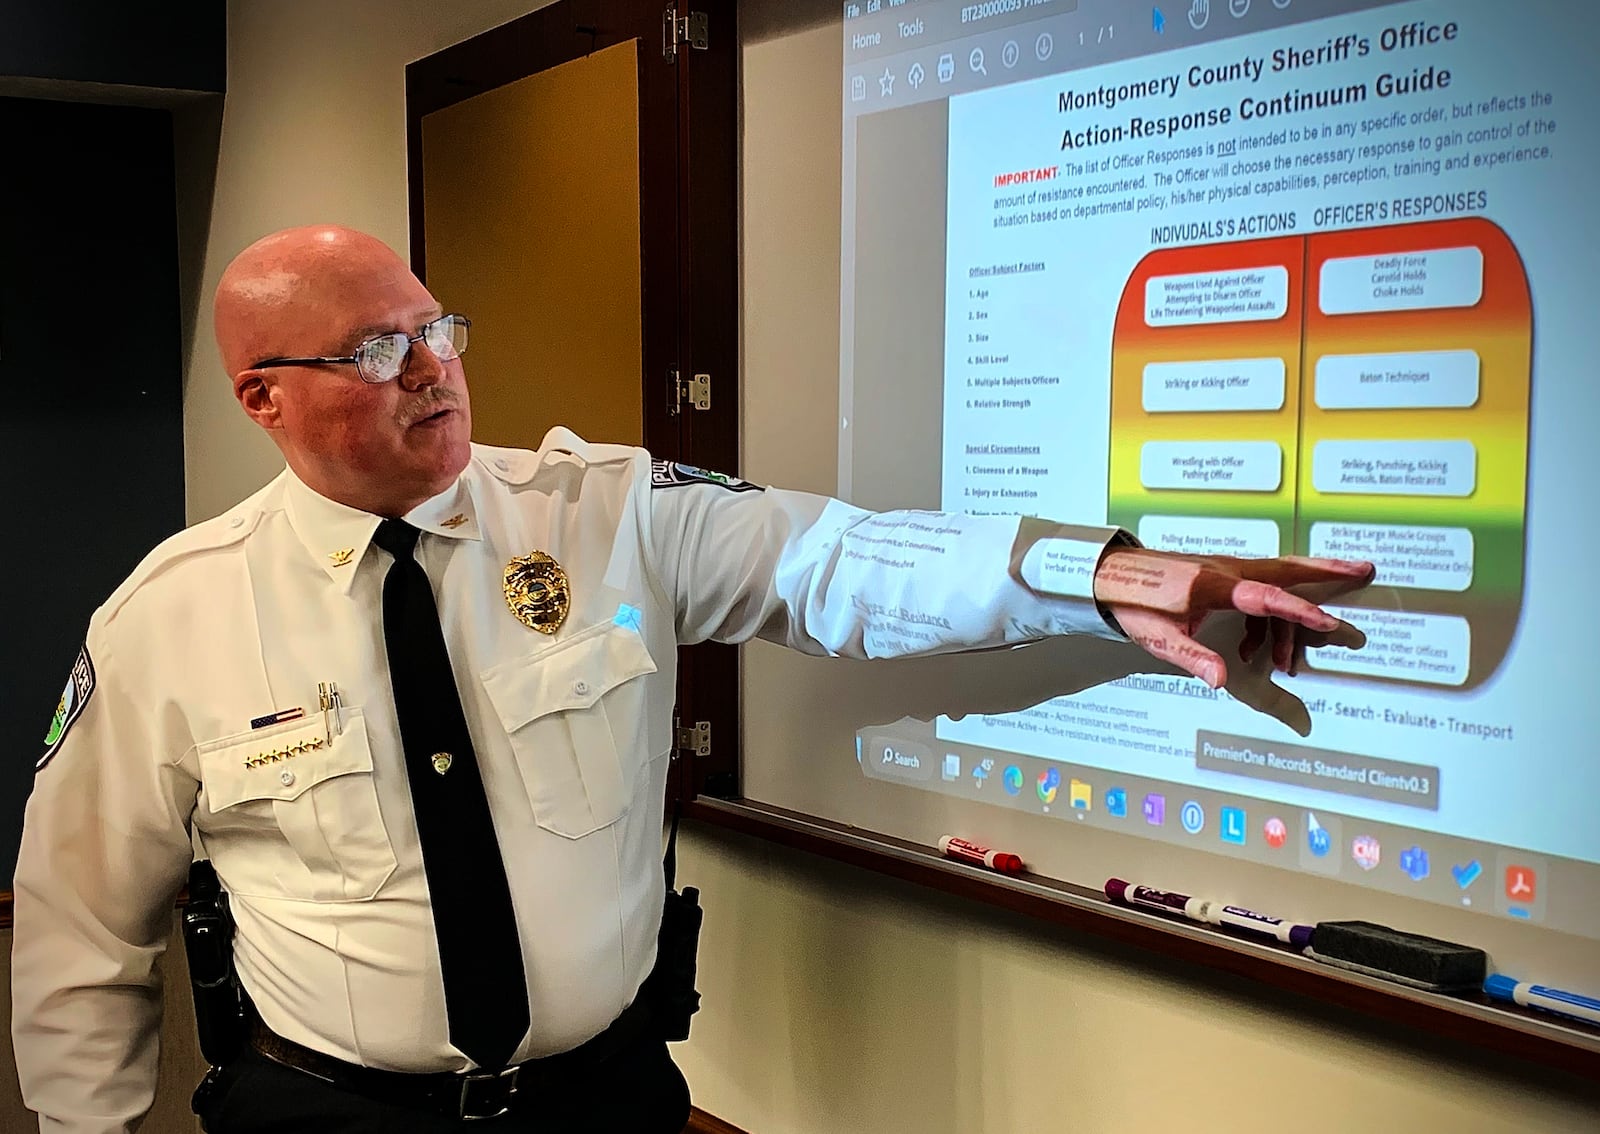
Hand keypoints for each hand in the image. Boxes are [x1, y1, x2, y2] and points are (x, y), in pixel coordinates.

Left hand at [1093, 548, 1373, 688]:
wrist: (1110, 575)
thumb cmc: (1134, 607)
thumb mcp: (1159, 638)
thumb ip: (1193, 658)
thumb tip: (1223, 681)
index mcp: (1213, 587)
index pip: (1267, 600)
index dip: (1300, 614)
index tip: (1331, 624)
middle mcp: (1226, 570)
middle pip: (1286, 569)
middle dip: (1328, 572)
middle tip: (1368, 570)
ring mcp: (1226, 566)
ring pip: (1280, 569)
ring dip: (1314, 578)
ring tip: (1343, 598)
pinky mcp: (1222, 569)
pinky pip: (1265, 576)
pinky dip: (1284, 593)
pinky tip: (1275, 628)